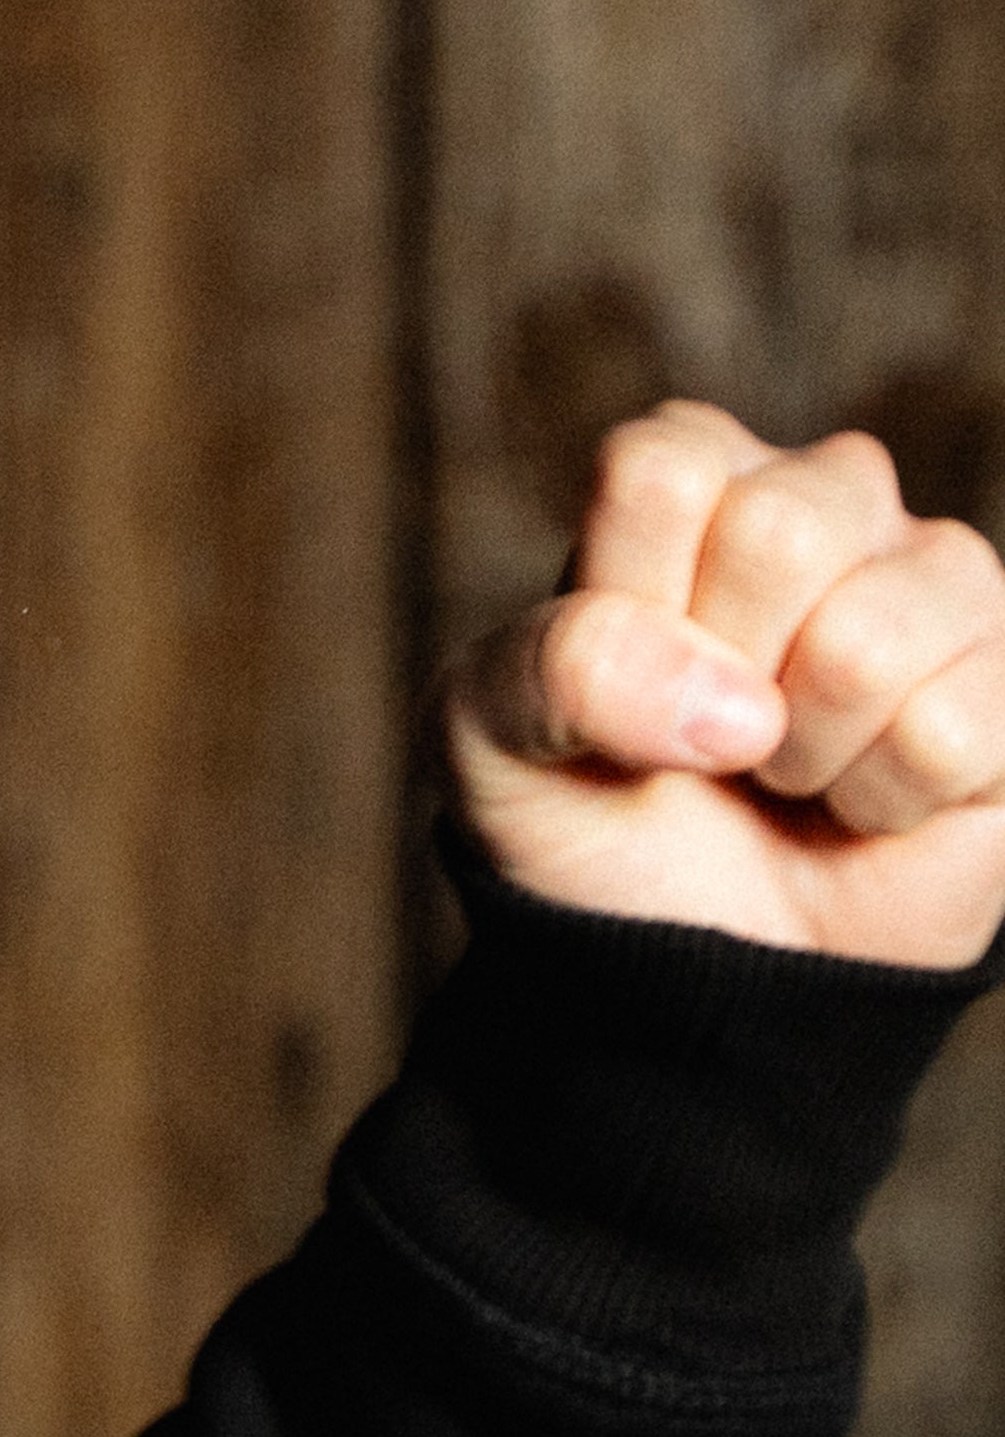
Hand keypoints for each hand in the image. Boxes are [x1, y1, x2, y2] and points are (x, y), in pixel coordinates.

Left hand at [443, 403, 1004, 969]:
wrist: (686, 966)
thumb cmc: (590, 822)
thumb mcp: (489, 738)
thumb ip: (550, 667)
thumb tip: (729, 702)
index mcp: (693, 473)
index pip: (661, 470)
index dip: (628, 602)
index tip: (623, 671)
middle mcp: (829, 498)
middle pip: (781, 530)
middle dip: (721, 671)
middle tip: (712, 731)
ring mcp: (934, 586)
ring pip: (868, 639)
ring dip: (802, 750)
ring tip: (784, 771)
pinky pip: (948, 731)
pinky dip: (878, 804)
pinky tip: (860, 805)